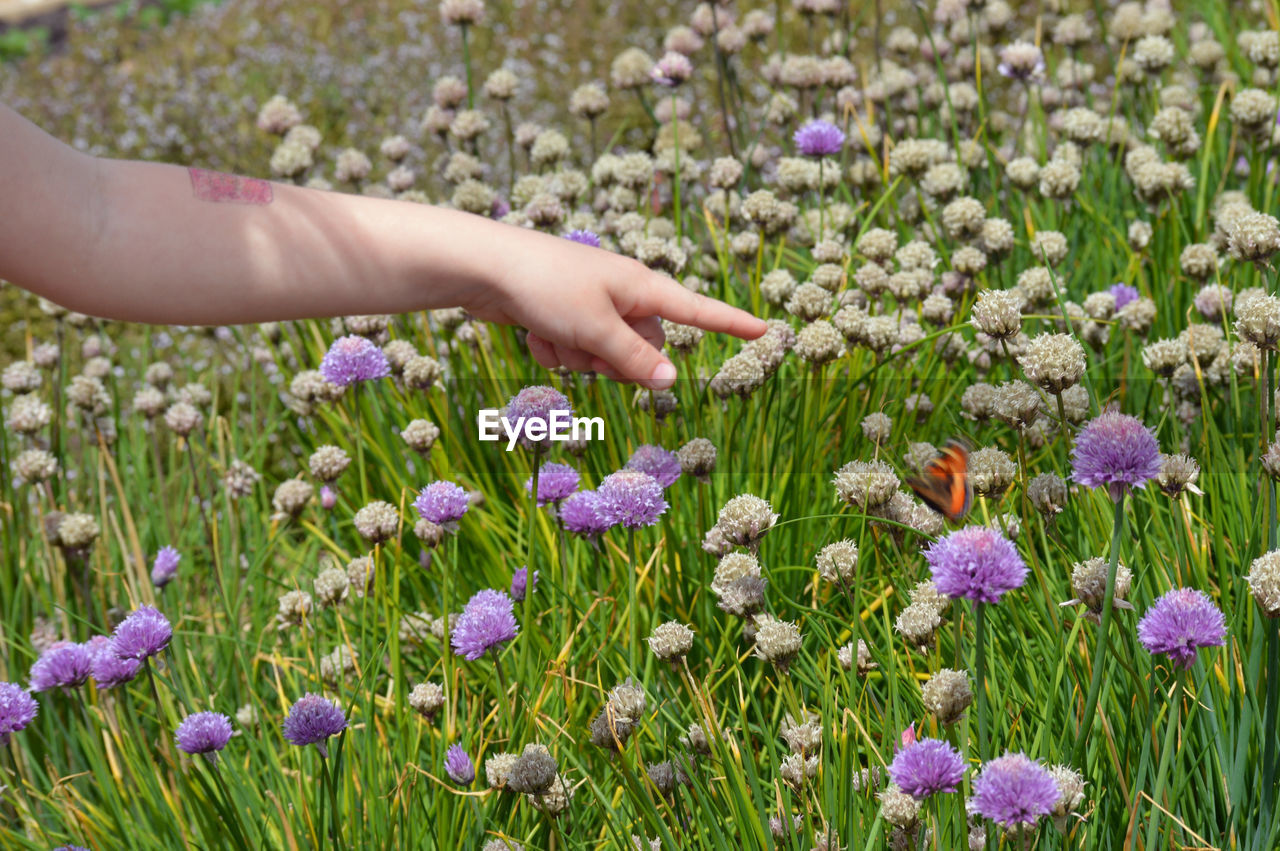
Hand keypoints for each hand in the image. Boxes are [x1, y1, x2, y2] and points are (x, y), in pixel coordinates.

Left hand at [463, 224, 766, 388]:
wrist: (483, 267)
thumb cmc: (545, 288)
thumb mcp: (596, 330)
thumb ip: (635, 360)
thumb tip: (671, 381)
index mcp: (641, 287)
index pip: (698, 310)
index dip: (731, 324)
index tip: (764, 330)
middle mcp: (622, 294)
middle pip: (644, 348)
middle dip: (615, 362)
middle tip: (585, 347)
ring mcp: (591, 305)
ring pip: (604, 357)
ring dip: (577, 358)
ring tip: (551, 333)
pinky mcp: (563, 316)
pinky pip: (572, 351)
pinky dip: (553, 350)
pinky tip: (533, 332)